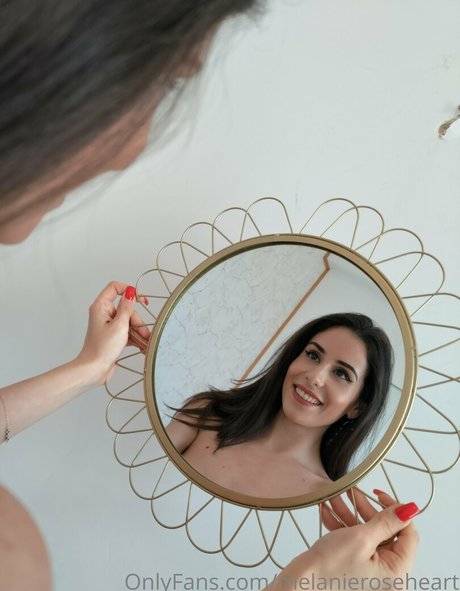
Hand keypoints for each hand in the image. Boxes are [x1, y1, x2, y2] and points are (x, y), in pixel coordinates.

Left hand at [75, 281, 150, 384]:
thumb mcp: (119, 325)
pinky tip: (142, 346)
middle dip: (137, 320)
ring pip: (128, 321)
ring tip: (146, 342)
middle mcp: (103, 314)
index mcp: (101, 307)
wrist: (93, 370)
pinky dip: (135, 338)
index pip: (115, 288)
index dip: (129, 291)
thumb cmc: (102, 348)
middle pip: (126, 308)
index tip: (141, 300)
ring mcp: (108, 326)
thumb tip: (131, 293)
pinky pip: (126, 332)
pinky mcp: (112, 336)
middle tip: (144, 332)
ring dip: (138, 331)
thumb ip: (127, 308)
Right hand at [268, 489, 418, 590]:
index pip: (408, 534)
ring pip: (367, 535)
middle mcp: (387, 574)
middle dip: (365, 510)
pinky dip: (343, 527)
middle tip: (352, 492)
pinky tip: (329, 512)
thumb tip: (409, 509)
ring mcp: (371, 571)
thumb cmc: (330, 569)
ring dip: (350, 514)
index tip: (379, 495)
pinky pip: (355, 543)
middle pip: (385, 532)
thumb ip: (387, 522)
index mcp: (396, 572)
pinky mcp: (356, 568)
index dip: (395, 511)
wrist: (300, 585)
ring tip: (336, 498)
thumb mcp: (361, 538)